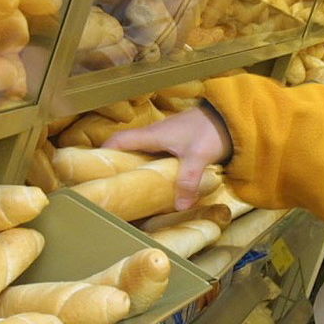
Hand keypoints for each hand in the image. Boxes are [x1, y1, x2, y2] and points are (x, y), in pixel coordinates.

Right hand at [104, 107, 231, 209]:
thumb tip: (179, 206)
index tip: (90, 168)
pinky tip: (158, 183)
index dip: (102, 152)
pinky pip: (159, 156)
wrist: (233, 116)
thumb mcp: (197, 156)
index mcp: (152, 134)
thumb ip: (187, 180)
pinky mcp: (179, 142)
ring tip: (130, 189)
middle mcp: (155, 135)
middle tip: (109, 186)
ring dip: (137, 167)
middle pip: (128, 149)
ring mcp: (167, 138)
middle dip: (117, 164)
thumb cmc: (210, 130)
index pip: (118, 140)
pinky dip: (154, 167)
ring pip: (144, 153)